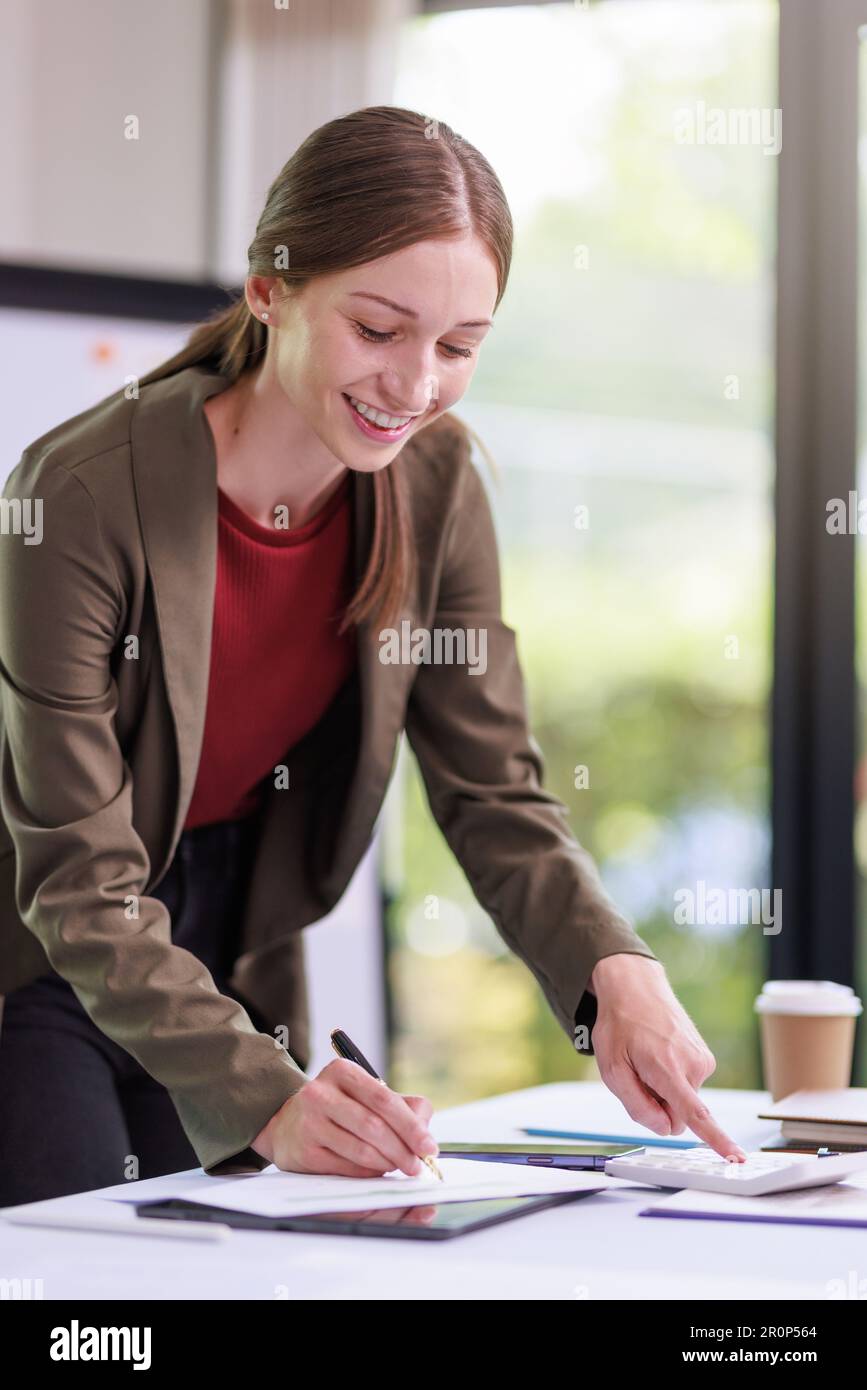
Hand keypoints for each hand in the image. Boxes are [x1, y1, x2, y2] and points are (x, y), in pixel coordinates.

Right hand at [251, 1058, 438, 1176]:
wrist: (286, 1123)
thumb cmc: (338, 1108)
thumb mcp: (366, 1094)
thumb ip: (403, 1106)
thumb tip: (425, 1131)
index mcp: (342, 1072)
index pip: (384, 1099)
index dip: (411, 1126)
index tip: (429, 1146)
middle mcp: (320, 1094)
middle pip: (373, 1126)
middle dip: (402, 1150)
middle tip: (418, 1165)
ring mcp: (309, 1123)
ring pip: (361, 1150)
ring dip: (388, 1163)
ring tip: (400, 1166)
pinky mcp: (304, 1152)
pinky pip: (346, 1168)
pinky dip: (368, 1173)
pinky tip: (377, 1170)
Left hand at [588, 954, 746, 1160]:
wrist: (636, 987)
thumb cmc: (619, 1026)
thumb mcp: (612, 1069)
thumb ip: (637, 1105)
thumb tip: (665, 1129)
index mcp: (669, 1069)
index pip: (696, 1114)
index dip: (717, 1140)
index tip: (737, 1158)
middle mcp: (694, 1065)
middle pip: (678, 1114)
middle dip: (658, 1105)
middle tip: (638, 1074)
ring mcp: (703, 1060)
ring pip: (682, 1099)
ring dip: (663, 1088)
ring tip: (648, 1058)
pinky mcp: (706, 1057)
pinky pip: (687, 1084)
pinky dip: (672, 1077)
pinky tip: (659, 1055)